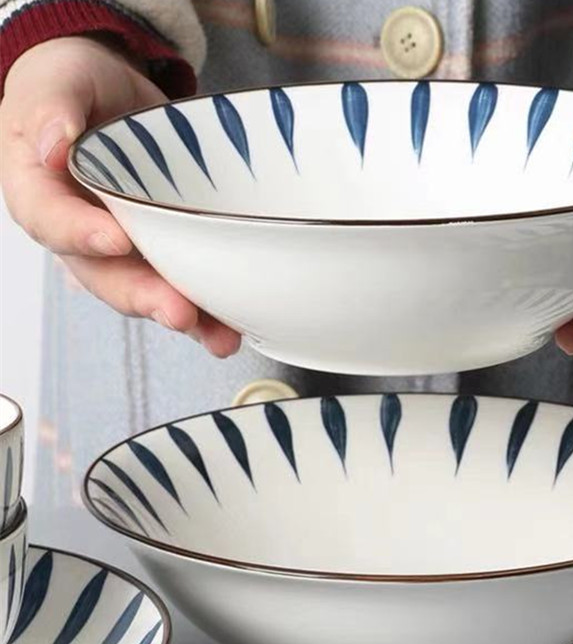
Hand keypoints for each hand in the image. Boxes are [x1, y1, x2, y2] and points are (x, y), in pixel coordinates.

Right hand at [0, 37, 239, 356]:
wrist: (112, 95)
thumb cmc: (76, 86)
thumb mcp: (61, 78)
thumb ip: (53, 106)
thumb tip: (51, 145)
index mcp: (41, 192)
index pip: (50, 221)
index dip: (80, 235)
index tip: (117, 239)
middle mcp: (80, 233)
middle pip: (105, 277)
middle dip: (144, 297)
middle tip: (178, 312)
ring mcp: (124, 250)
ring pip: (147, 293)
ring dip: (185, 319)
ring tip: (221, 337)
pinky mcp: (162, 252)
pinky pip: (181, 285)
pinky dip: (209, 310)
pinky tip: (234, 327)